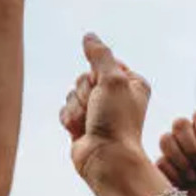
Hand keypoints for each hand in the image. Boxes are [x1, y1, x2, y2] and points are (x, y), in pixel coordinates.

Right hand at [59, 33, 152, 185]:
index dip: (98, 75)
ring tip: (91, 123)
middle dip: (85, 92)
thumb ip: (100, 55)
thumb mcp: (113, 80)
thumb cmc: (117, 121)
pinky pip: (65, 110)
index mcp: (130, 83)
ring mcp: (98, 111)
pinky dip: (70, 119)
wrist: (106, 159)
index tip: (107, 89)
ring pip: (71, 93)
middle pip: (84, 77)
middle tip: (98, 109)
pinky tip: (80, 131)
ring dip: (77, 107)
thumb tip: (89, 36)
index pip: (103, 63)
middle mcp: (115, 96)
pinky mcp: (82, 125)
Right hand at [156, 100, 195, 195]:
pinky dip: (174, 173)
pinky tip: (183, 186)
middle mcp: (188, 145)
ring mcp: (173, 159)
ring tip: (193, 176)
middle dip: (192, 144)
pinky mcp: (160, 174)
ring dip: (183, 159)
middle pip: (178, 123)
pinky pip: (159, 161)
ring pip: (165, 139)